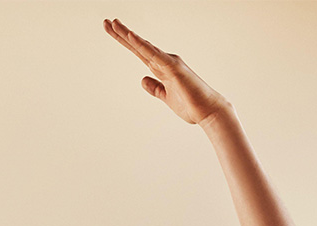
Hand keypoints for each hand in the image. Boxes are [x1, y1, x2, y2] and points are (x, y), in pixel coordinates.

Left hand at [104, 19, 229, 124]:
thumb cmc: (192, 106)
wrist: (209, 112)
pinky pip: (154, 54)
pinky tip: (131, 36)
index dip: (125, 42)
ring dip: (129, 35)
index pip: (140, 52)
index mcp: (162, 69)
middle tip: (107, 22)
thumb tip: (142, 80)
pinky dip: (142, 45)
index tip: (112, 31)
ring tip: (114, 24)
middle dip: (122, 34)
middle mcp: (165, 61)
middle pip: (139, 45)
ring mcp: (169, 63)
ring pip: (145, 46)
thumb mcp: (167, 98)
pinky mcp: (174, 68)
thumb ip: (155, 88)